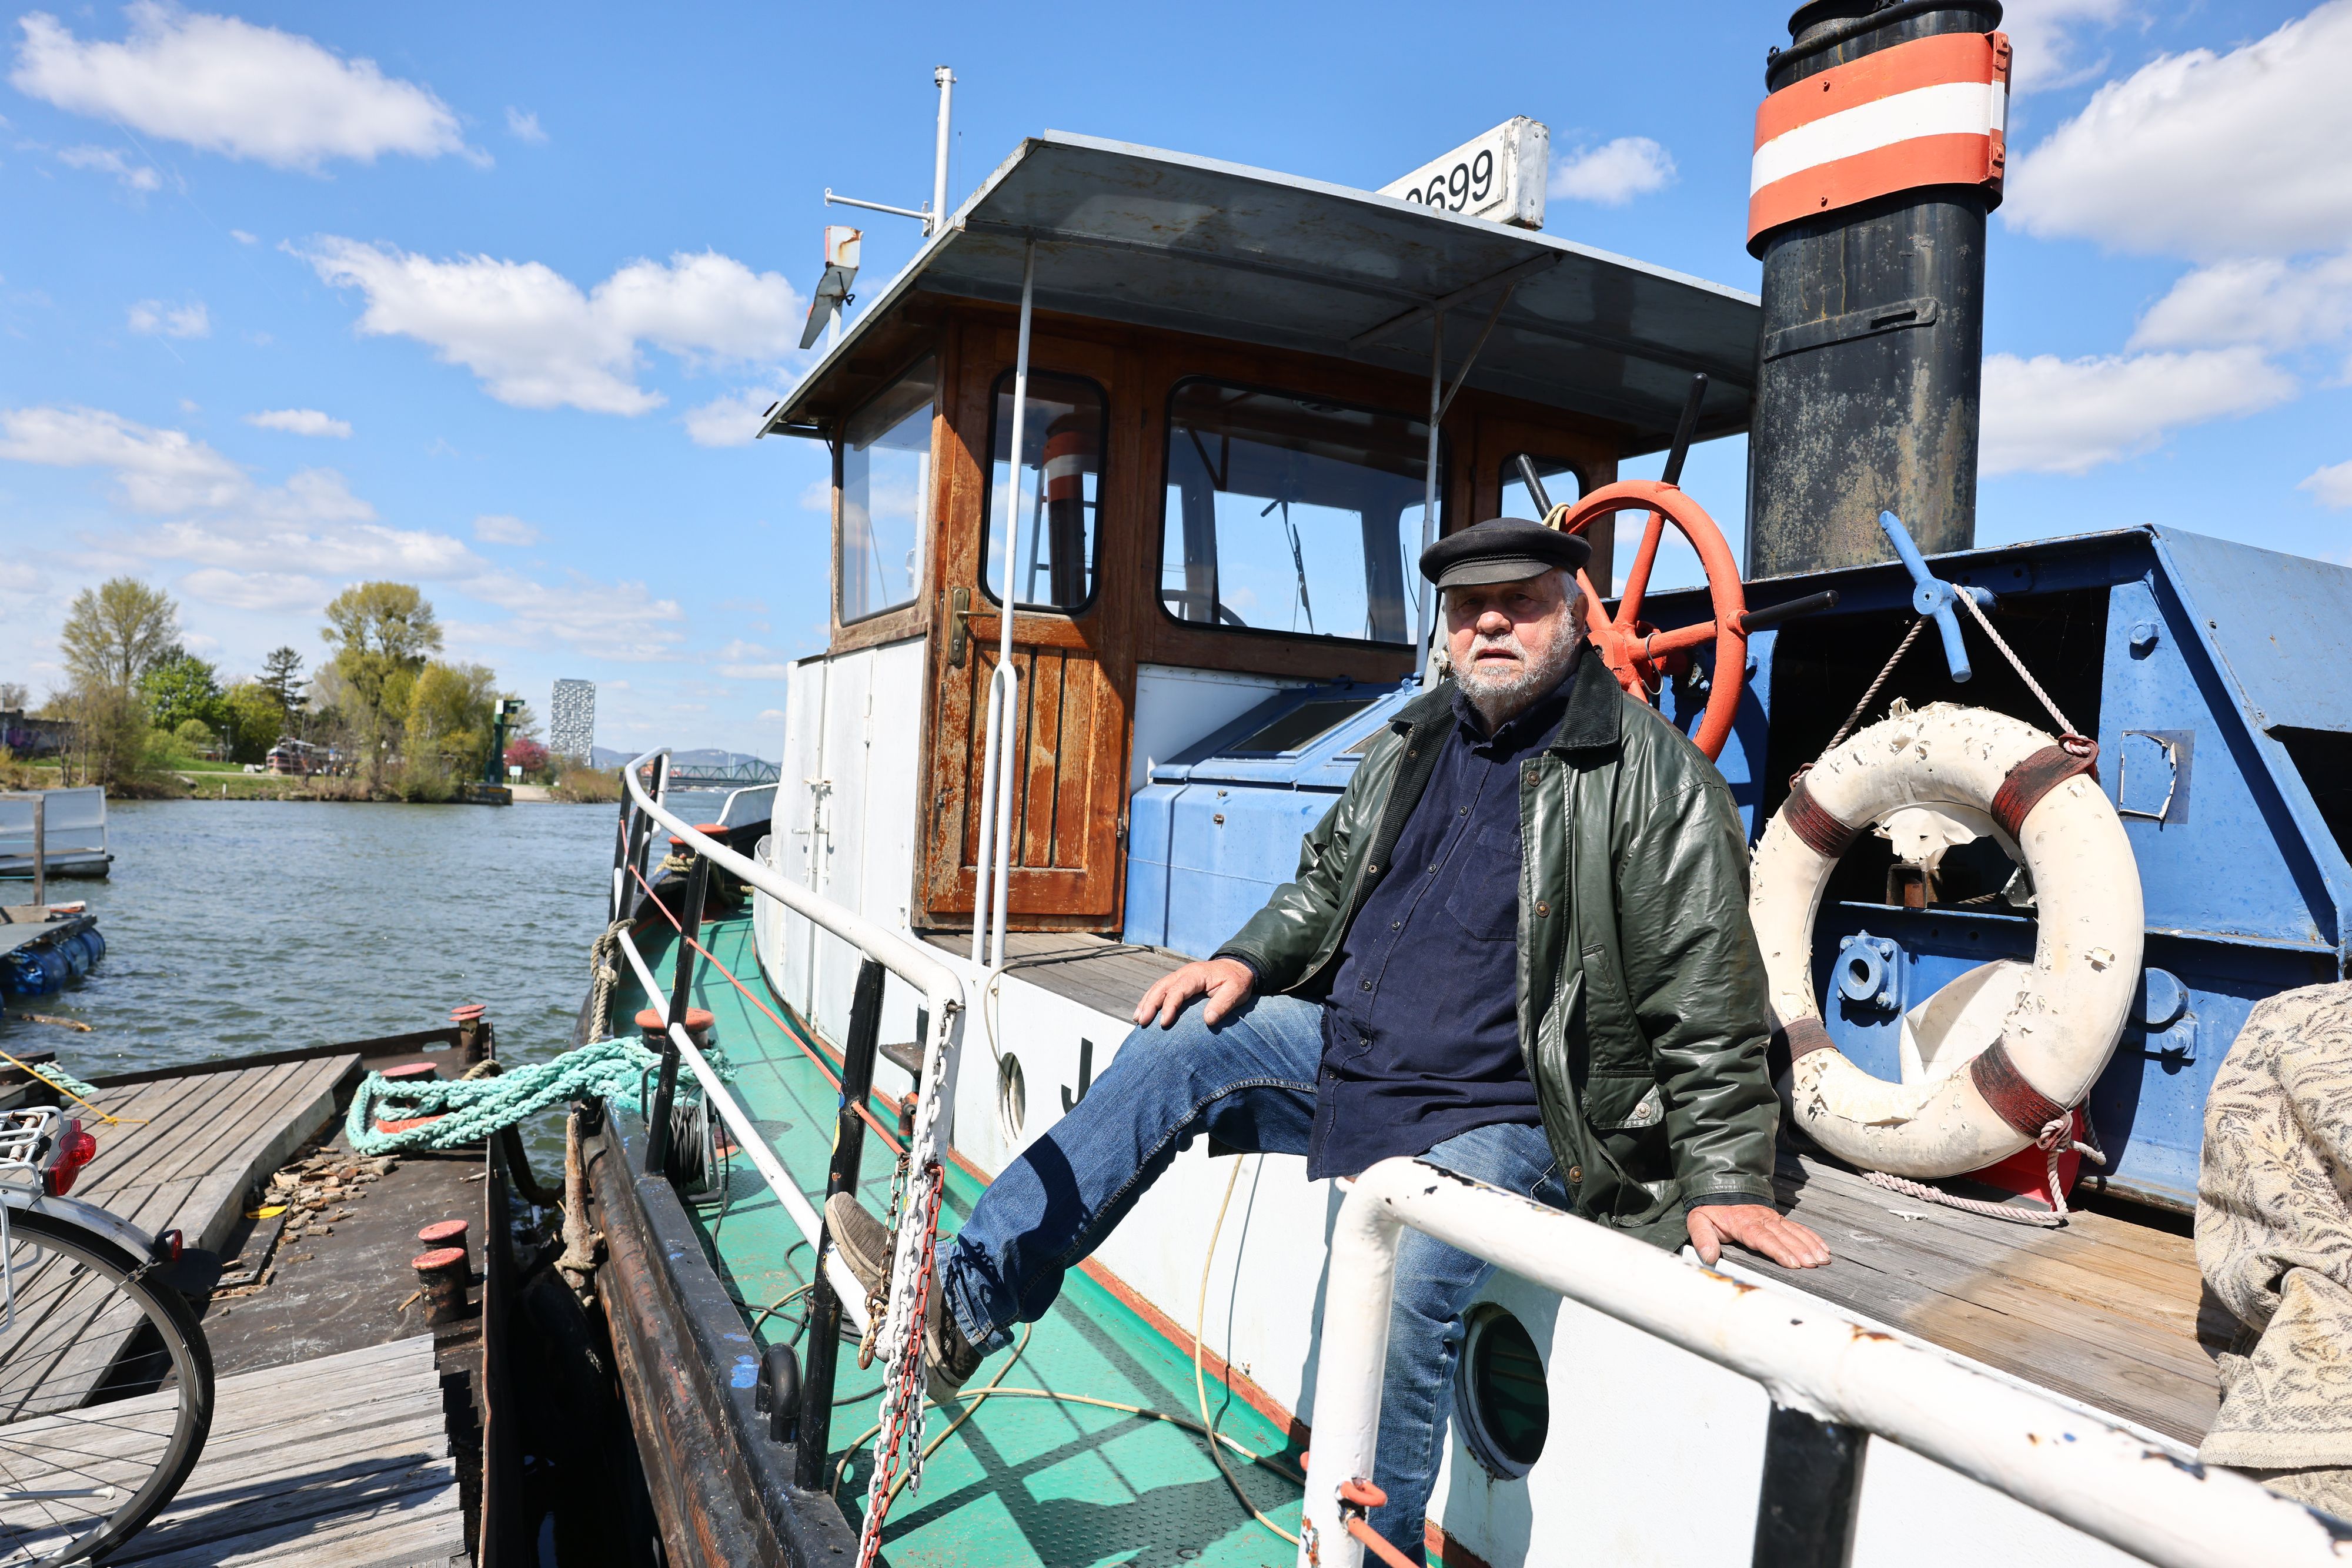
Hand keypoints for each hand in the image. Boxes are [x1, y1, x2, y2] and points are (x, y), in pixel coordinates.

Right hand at [1133, 958, 1255, 1028]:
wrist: (1237, 968)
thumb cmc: (1237, 981)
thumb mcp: (1236, 991)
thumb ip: (1223, 1004)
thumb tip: (1208, 1020)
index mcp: (1196, 975)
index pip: (1178, 990)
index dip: (1169, 1006)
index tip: (1164, 1023)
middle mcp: (1184, 973)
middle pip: (1162, 987)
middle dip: (1150, 1004)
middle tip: (1142, 1022)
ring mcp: (1180, 976)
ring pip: (1157, 987)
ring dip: (1146, 1002)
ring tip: (1138, 1019)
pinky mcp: (1179, 982)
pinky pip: (1161, 989)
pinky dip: (1150, 1000)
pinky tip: (1143, 1012)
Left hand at [1687, 1204, 1830, 1268]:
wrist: (1719, 1187)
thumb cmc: (1710, 1209)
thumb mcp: (1698, 1221)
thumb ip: (1702, 1238)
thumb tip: (1708, 1256)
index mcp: (1743, 1223)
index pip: (1763, 1238)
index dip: (1778, 1251)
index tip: (1792, 1263)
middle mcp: (1761, 1219)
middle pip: (1783, 1236)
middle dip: (1800, 1251)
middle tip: (1814, 1264)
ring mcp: (1771, 1218)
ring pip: (1794, 1232)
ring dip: (1810, 1245)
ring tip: (1823, 1258)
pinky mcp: (1777, 1218)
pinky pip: (1797, 1227)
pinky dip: (1811, 1236)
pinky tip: (1822, 1247)